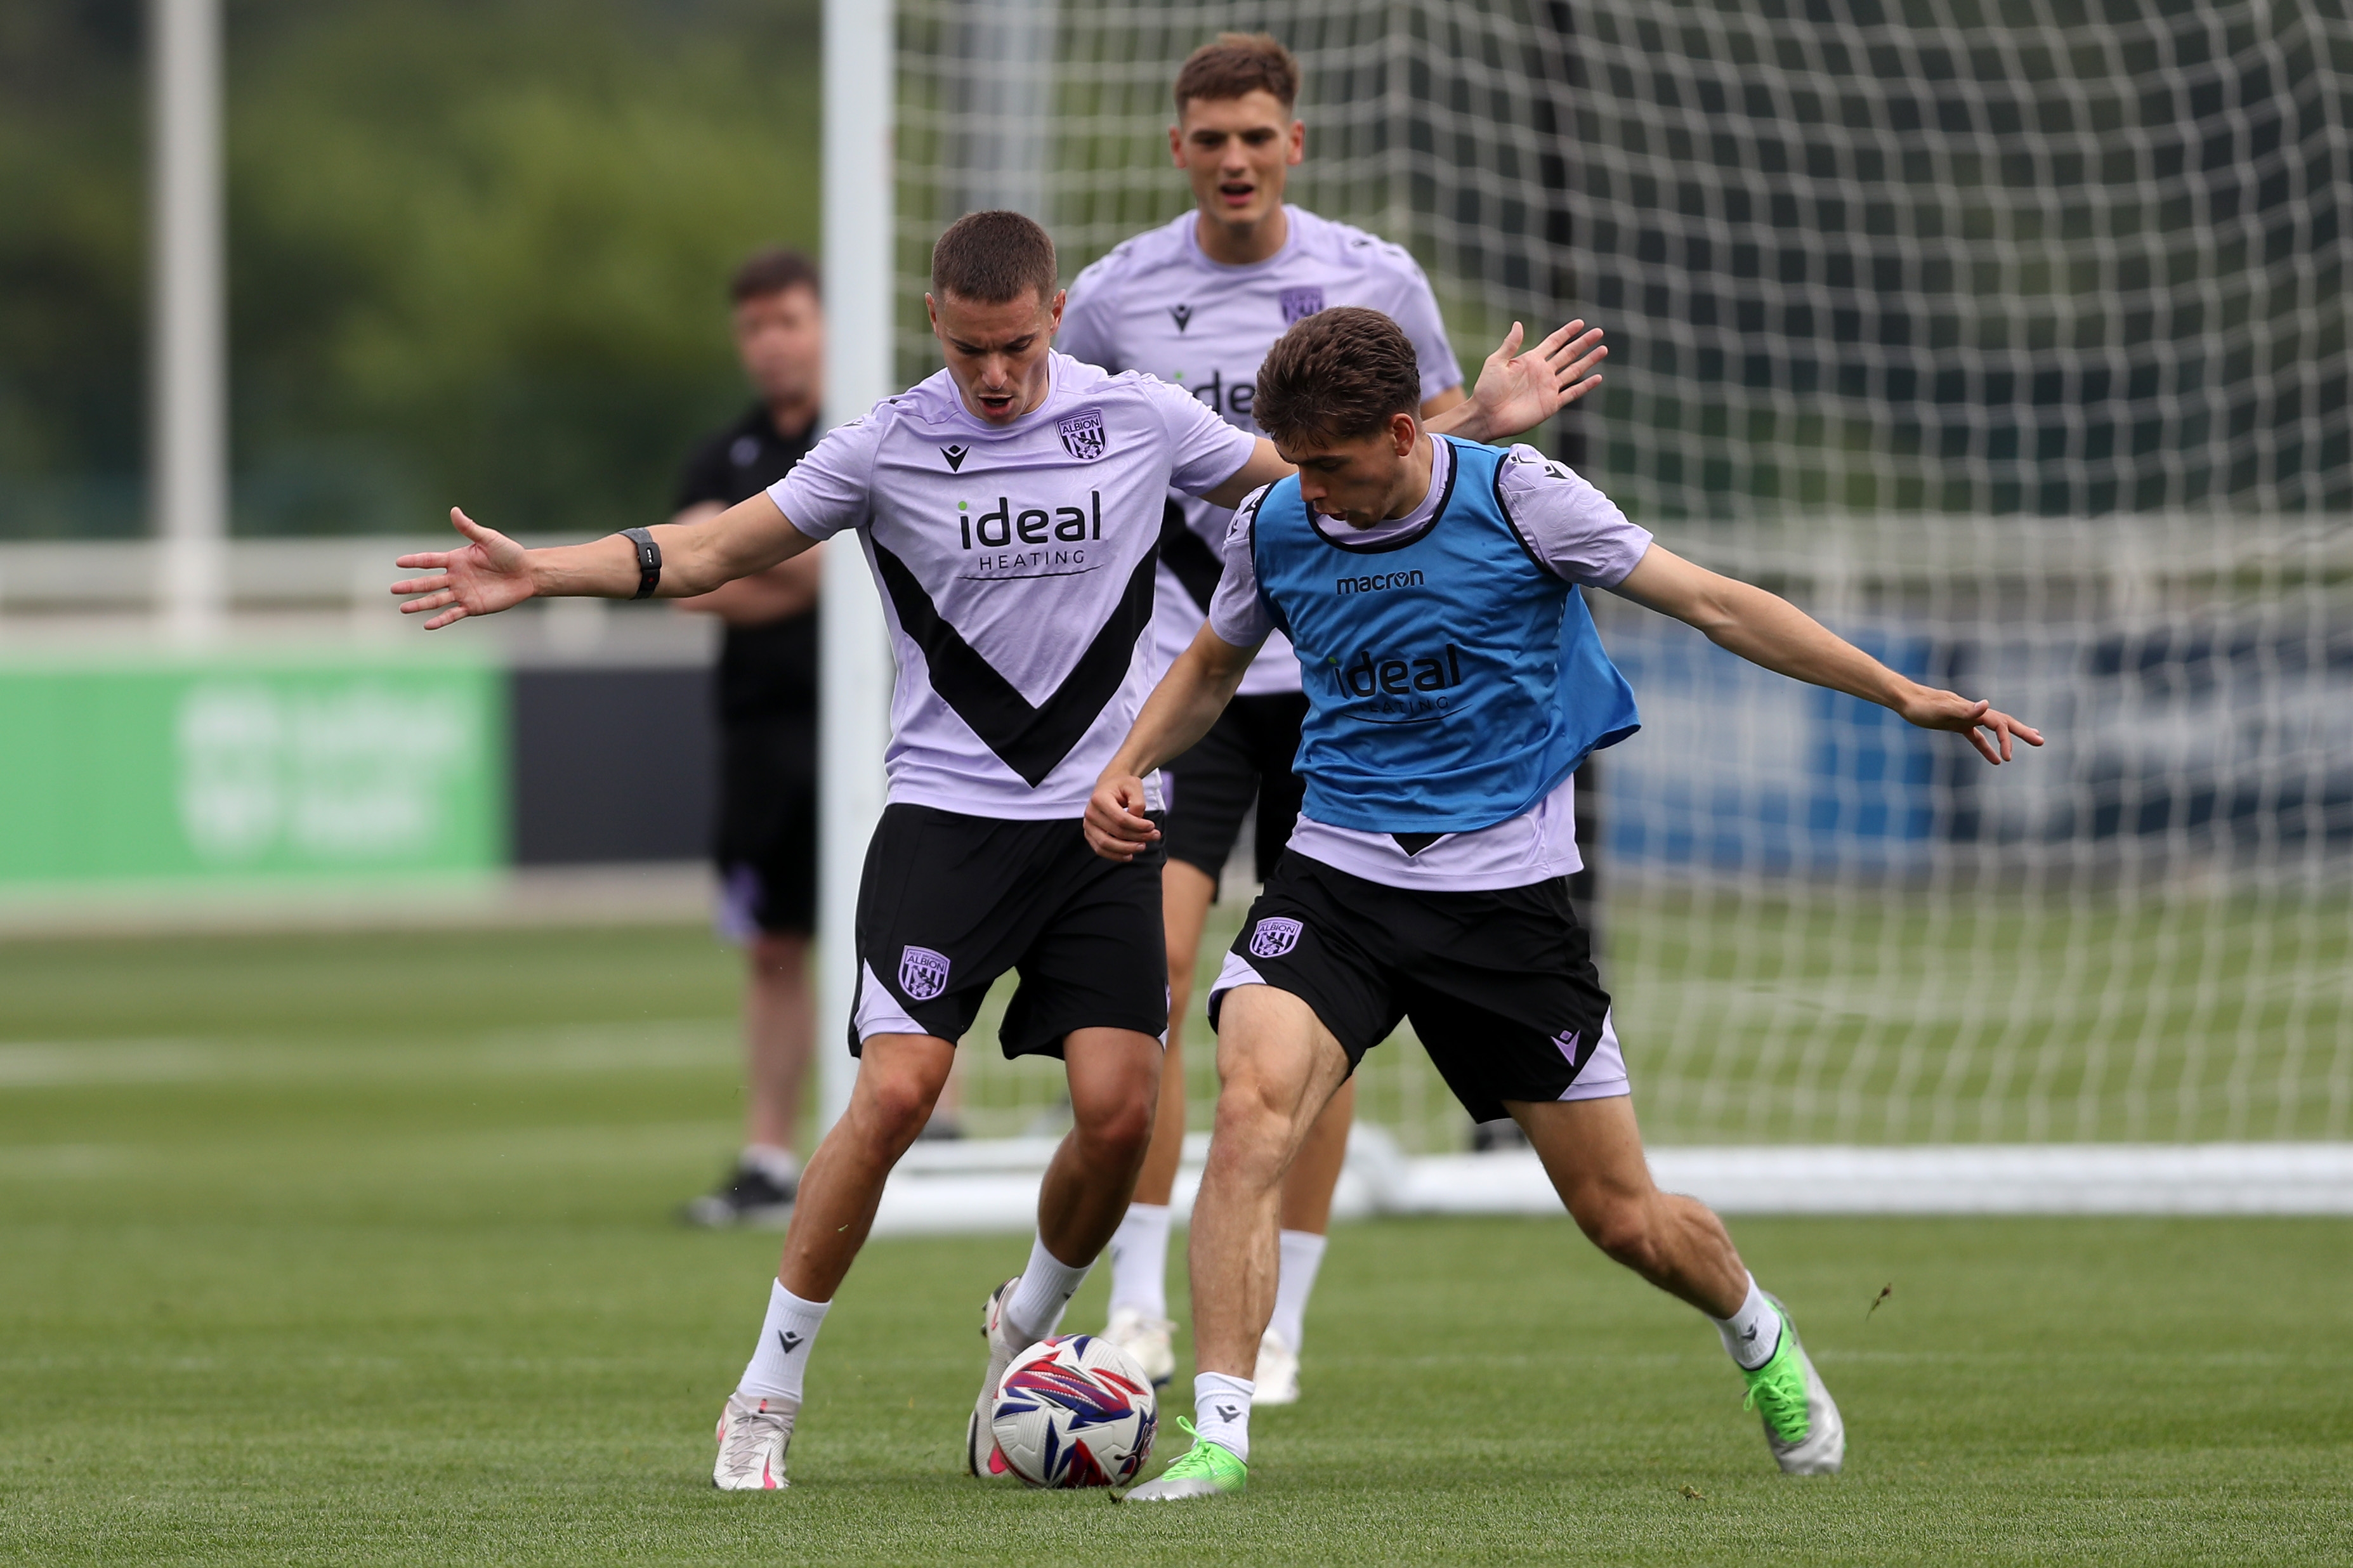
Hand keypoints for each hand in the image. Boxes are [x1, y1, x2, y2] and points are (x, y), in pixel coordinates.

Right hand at [391, 508, 536, 629]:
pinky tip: (427, 625)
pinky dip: (441, 620)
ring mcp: (463, 593)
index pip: (430, 560)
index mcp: (456, 559)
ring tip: (403, 609)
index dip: (415, 561)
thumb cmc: (510, 553)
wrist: (527, 573)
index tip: (398, 562)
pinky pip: (453, 614)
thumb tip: (454, 510)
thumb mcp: (489, 539)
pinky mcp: (473, 606)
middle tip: (393, 589)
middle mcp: (456, 577)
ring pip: (436, 599)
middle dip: (411, 586)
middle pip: (428, 582)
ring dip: (420, 604)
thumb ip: (470, 528)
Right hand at [1083, 773, 1160, 861]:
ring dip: (1127, 849)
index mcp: (1099, 798)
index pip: (1121, 819)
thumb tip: (1138, 821)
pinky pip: (1101, 850)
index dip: (1138, 826)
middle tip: (1155, 836)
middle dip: (1138, 837)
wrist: (1109, 785)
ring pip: (1106, 845)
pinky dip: (1115, 855)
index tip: (1152, 826)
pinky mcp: (1089, 834)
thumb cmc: (1122, 785)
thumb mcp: (1134, 786)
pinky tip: (1129, 855)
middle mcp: (1090, 813)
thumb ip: (1138, 803)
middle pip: (1116, 833)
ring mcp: (1088, 825)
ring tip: (1143, 846)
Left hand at [1462, 319, 1606, 440]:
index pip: (1554, 342)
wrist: (1487, 415)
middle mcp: (1543, 372)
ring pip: (1574, 371)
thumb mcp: (1496, 362)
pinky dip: (1585, 386)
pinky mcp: (1551, 404)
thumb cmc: (1487, 389)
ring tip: (1603, 349)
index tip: (1580, 323)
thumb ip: (1510, 344)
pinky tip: (1597, 377)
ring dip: (1589, 361)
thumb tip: (1518, 324)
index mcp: (1531, 360)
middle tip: (1598, 332)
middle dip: (1583, 343)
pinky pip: (1572, 393)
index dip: (1567, 333)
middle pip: (1568, 354)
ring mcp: (1548, 388)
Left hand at [1895, 685, 2044, 764]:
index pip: (1998, 723)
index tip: (2007, 758)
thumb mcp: (1942, 710)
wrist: (1905, 700)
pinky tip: (1996, 760)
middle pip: (2004, 722)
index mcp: (1973, 710)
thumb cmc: (1921, 706)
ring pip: (1994, 729)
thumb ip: (1965, 709)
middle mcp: (1973, 712)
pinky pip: (1977, 738)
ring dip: (2010, 738)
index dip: (2006, 739)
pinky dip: (1987, 748)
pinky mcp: (1957, 725)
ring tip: (2028, 744)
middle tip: (2041, 741)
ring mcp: (1966, 718)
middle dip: (2022, 732)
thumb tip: (1986, 704)